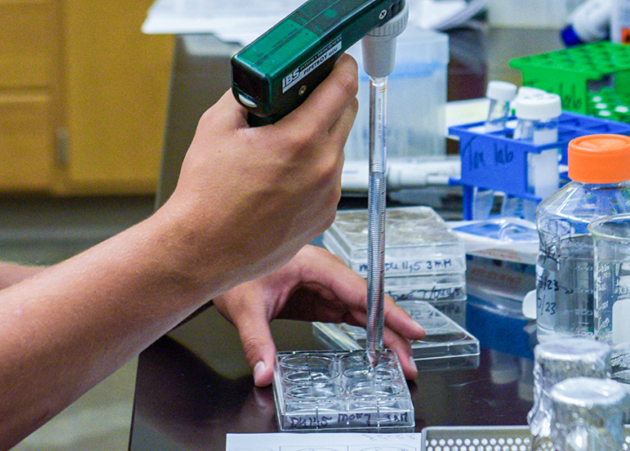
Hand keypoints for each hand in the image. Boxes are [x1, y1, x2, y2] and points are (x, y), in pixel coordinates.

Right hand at [161, 55, 359, 290]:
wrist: (202, 249)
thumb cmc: (206, 197)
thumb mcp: (216, 126)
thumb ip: (244, 96)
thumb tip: (257, 85)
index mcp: (300, 140)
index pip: (342, 89)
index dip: (343, 67)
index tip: (341, 61)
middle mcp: (322, 167)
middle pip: (347, 115)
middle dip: (332, 98)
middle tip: (310, 94)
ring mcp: (326, 195)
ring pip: (338, 149)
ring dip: (322, 136)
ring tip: (286, 142)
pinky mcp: (323, 216)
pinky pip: (329, 180)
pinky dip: (315, 169)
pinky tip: (285, 174)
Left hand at [213, 245, 424, 386]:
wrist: (218, 258)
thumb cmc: (233, 268)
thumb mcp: (244, 307)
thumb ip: (256, 341)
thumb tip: (265, 371)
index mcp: (315, 265)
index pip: (361, 290)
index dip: (390, 312)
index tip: (412, 330)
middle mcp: (325, 272)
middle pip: (368, 303)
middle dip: (393, 332)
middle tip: (409, 362)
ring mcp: (323, 284)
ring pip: (362, 310)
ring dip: (383, 334)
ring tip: (401, 361)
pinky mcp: (318, 297)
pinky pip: (348, 314)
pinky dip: (366, 331)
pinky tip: (379, 348)